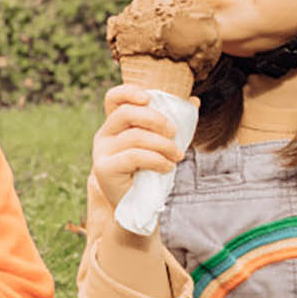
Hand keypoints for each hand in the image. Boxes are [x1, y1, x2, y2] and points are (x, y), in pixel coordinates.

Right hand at [90, 84, 185, 209]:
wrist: (135, 205)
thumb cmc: (148, 172)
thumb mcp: (160, 144)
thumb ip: (172, 122)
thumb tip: (194, 100)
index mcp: (116, 125)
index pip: (114, 98)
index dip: (129, 92)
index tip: (149, 97)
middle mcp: (104, 135)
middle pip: (125, 113)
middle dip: (155, 119)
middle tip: (174, 133)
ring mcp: (101, 152)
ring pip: (135, 136)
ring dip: (163, 145)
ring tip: (177, 156)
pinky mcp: (104, 168)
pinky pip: (135, 156)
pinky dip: (157, 159)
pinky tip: (167, 167)